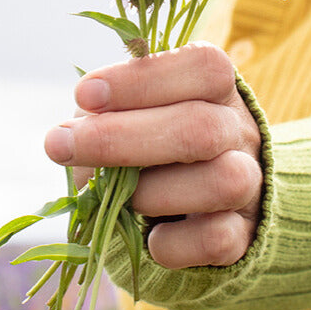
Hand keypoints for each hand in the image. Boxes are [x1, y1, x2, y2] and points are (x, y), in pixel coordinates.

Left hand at [44, 42, 262, 269]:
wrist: (206, 201)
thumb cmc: (154, 142)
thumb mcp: (131, 115)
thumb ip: (105, 117)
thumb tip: (71, 139)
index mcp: (216, 87)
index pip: (202, 66)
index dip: (142, 79)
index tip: (84, 94)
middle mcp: (240, 130)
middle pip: (202, 127)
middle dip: (122, 139)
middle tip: (60, 145)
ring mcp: (251, 184)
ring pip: (223, 181)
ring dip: (152, 192)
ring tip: (120, 198)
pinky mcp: (244, 234)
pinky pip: (216, 240)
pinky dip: (172, 243)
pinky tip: (149, 236)